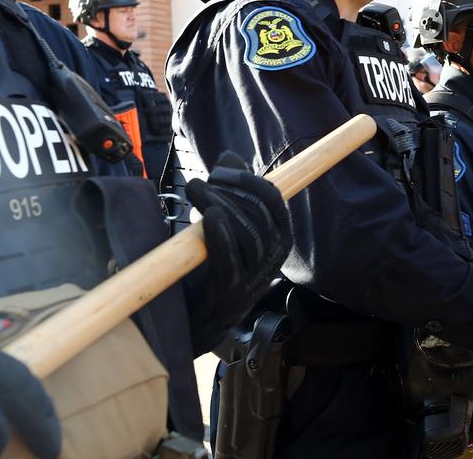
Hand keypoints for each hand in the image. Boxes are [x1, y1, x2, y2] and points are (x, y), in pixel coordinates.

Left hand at [188, 151, 291, 301]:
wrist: (195, 317)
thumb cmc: (212, 266)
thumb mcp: (226, 224)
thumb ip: (232, 192)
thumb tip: (229, 156)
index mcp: (278, 238)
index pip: (274, 201)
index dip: (249, 180)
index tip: (222, 169)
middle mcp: (273, 258)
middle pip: (258, 214)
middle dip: (229, 191)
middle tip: (201, 181)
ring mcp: (254, 279)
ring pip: (246, 234)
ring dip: (219, 206)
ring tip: (194, 192)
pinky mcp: (231, 295)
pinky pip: (231, 261)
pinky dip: (221, 235)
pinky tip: (208, 217)